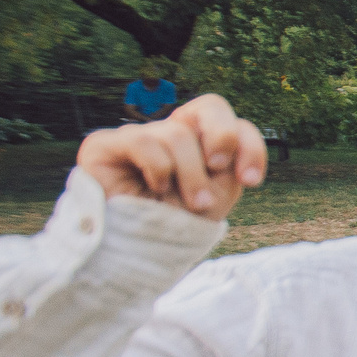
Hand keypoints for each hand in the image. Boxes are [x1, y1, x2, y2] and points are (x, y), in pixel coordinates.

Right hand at [76, 95, 265, 219]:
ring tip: (189, 202)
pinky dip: (158, 170)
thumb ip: (230, 162)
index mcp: (201, 144)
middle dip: (223, 137)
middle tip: (217, 167)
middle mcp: (170, 133)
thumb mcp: (216, 195)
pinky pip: (144, 142)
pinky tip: (154, 188)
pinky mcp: (105, 143)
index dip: (251, 146)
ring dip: (190, 174)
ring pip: (178, 135)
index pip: (235, 125)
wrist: (135, 251)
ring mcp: (139, 135)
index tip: (251, 181)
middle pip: (211, 106)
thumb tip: (233, 136)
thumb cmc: (176, 223)